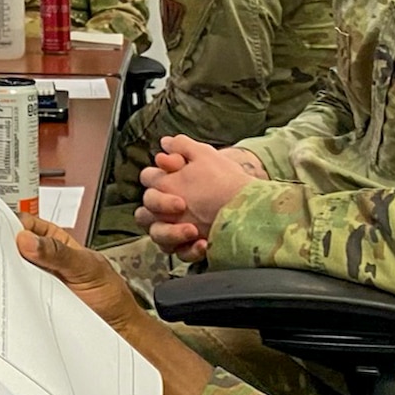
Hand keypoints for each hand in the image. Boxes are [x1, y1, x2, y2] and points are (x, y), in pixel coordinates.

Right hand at [15, 213, 142, 333]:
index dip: (11, 226)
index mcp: (55, 241)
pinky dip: (11, 297)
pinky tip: (10, 297)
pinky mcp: (34, 303)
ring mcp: (36, 282)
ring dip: (6, 277)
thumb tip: (28, 240)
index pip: (25, 225)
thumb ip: (59, 252)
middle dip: (3, 252)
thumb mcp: (86, 267)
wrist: (118, 328)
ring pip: (12, 274)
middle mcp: (42, 260)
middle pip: (13, 250)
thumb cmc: (111, 294)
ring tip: (3, 277)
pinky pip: (17, 297)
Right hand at [136, 137, 265, 258]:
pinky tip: (204, 244)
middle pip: (144, 212)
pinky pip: (180, 253)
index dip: (155, 180)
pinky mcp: (189, 247)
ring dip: (171, 233)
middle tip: (181, 205)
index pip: (148, 181)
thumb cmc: (227, 180)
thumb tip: (164, 141)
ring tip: (192, 231)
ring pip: (157, 235)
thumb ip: (183, 147)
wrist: (251, 207)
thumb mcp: (207, 157)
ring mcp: (177, 230)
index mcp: (169, 186)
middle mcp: (168, 209)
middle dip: (160, 206)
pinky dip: (190, 250)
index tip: (172, 178)